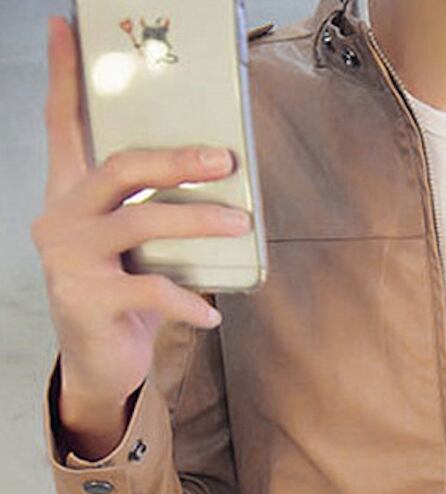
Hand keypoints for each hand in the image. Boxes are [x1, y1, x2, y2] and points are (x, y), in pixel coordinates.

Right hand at [31, 18, 248, 412]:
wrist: (98, 364)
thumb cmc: (123, 297)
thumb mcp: (134, 250)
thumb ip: (152, 214)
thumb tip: (218, 183)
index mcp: (70, 196)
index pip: (63, 125)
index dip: (65, 76)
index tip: (64, 25)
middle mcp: (61, 218)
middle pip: (119, 169)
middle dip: (176, 161)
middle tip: (224, 160)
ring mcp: (70, 259)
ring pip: (141, 223)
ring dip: (198, 221)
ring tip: (240, 224)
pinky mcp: (87, 299)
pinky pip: (150, 290)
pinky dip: (187, 301)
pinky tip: (211, 315)